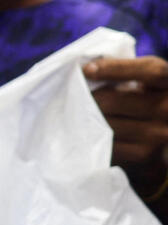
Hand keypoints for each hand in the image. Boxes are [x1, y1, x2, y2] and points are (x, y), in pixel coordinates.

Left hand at [84, 56, 167, 197]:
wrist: (163, 140)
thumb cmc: (147, 101)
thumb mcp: (146, 83)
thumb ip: (125, 73)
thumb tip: (86, 69)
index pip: (151, 71)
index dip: (116, 68)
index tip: (86, 70)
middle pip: (114, 100)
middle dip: (86, 99)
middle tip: (67, 97)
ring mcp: (161, 134)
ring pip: (107, 124)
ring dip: (84, 120)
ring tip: (70, 115)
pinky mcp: (146, 155)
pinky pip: (108, 145)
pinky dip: (93, 138)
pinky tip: (84, 133)